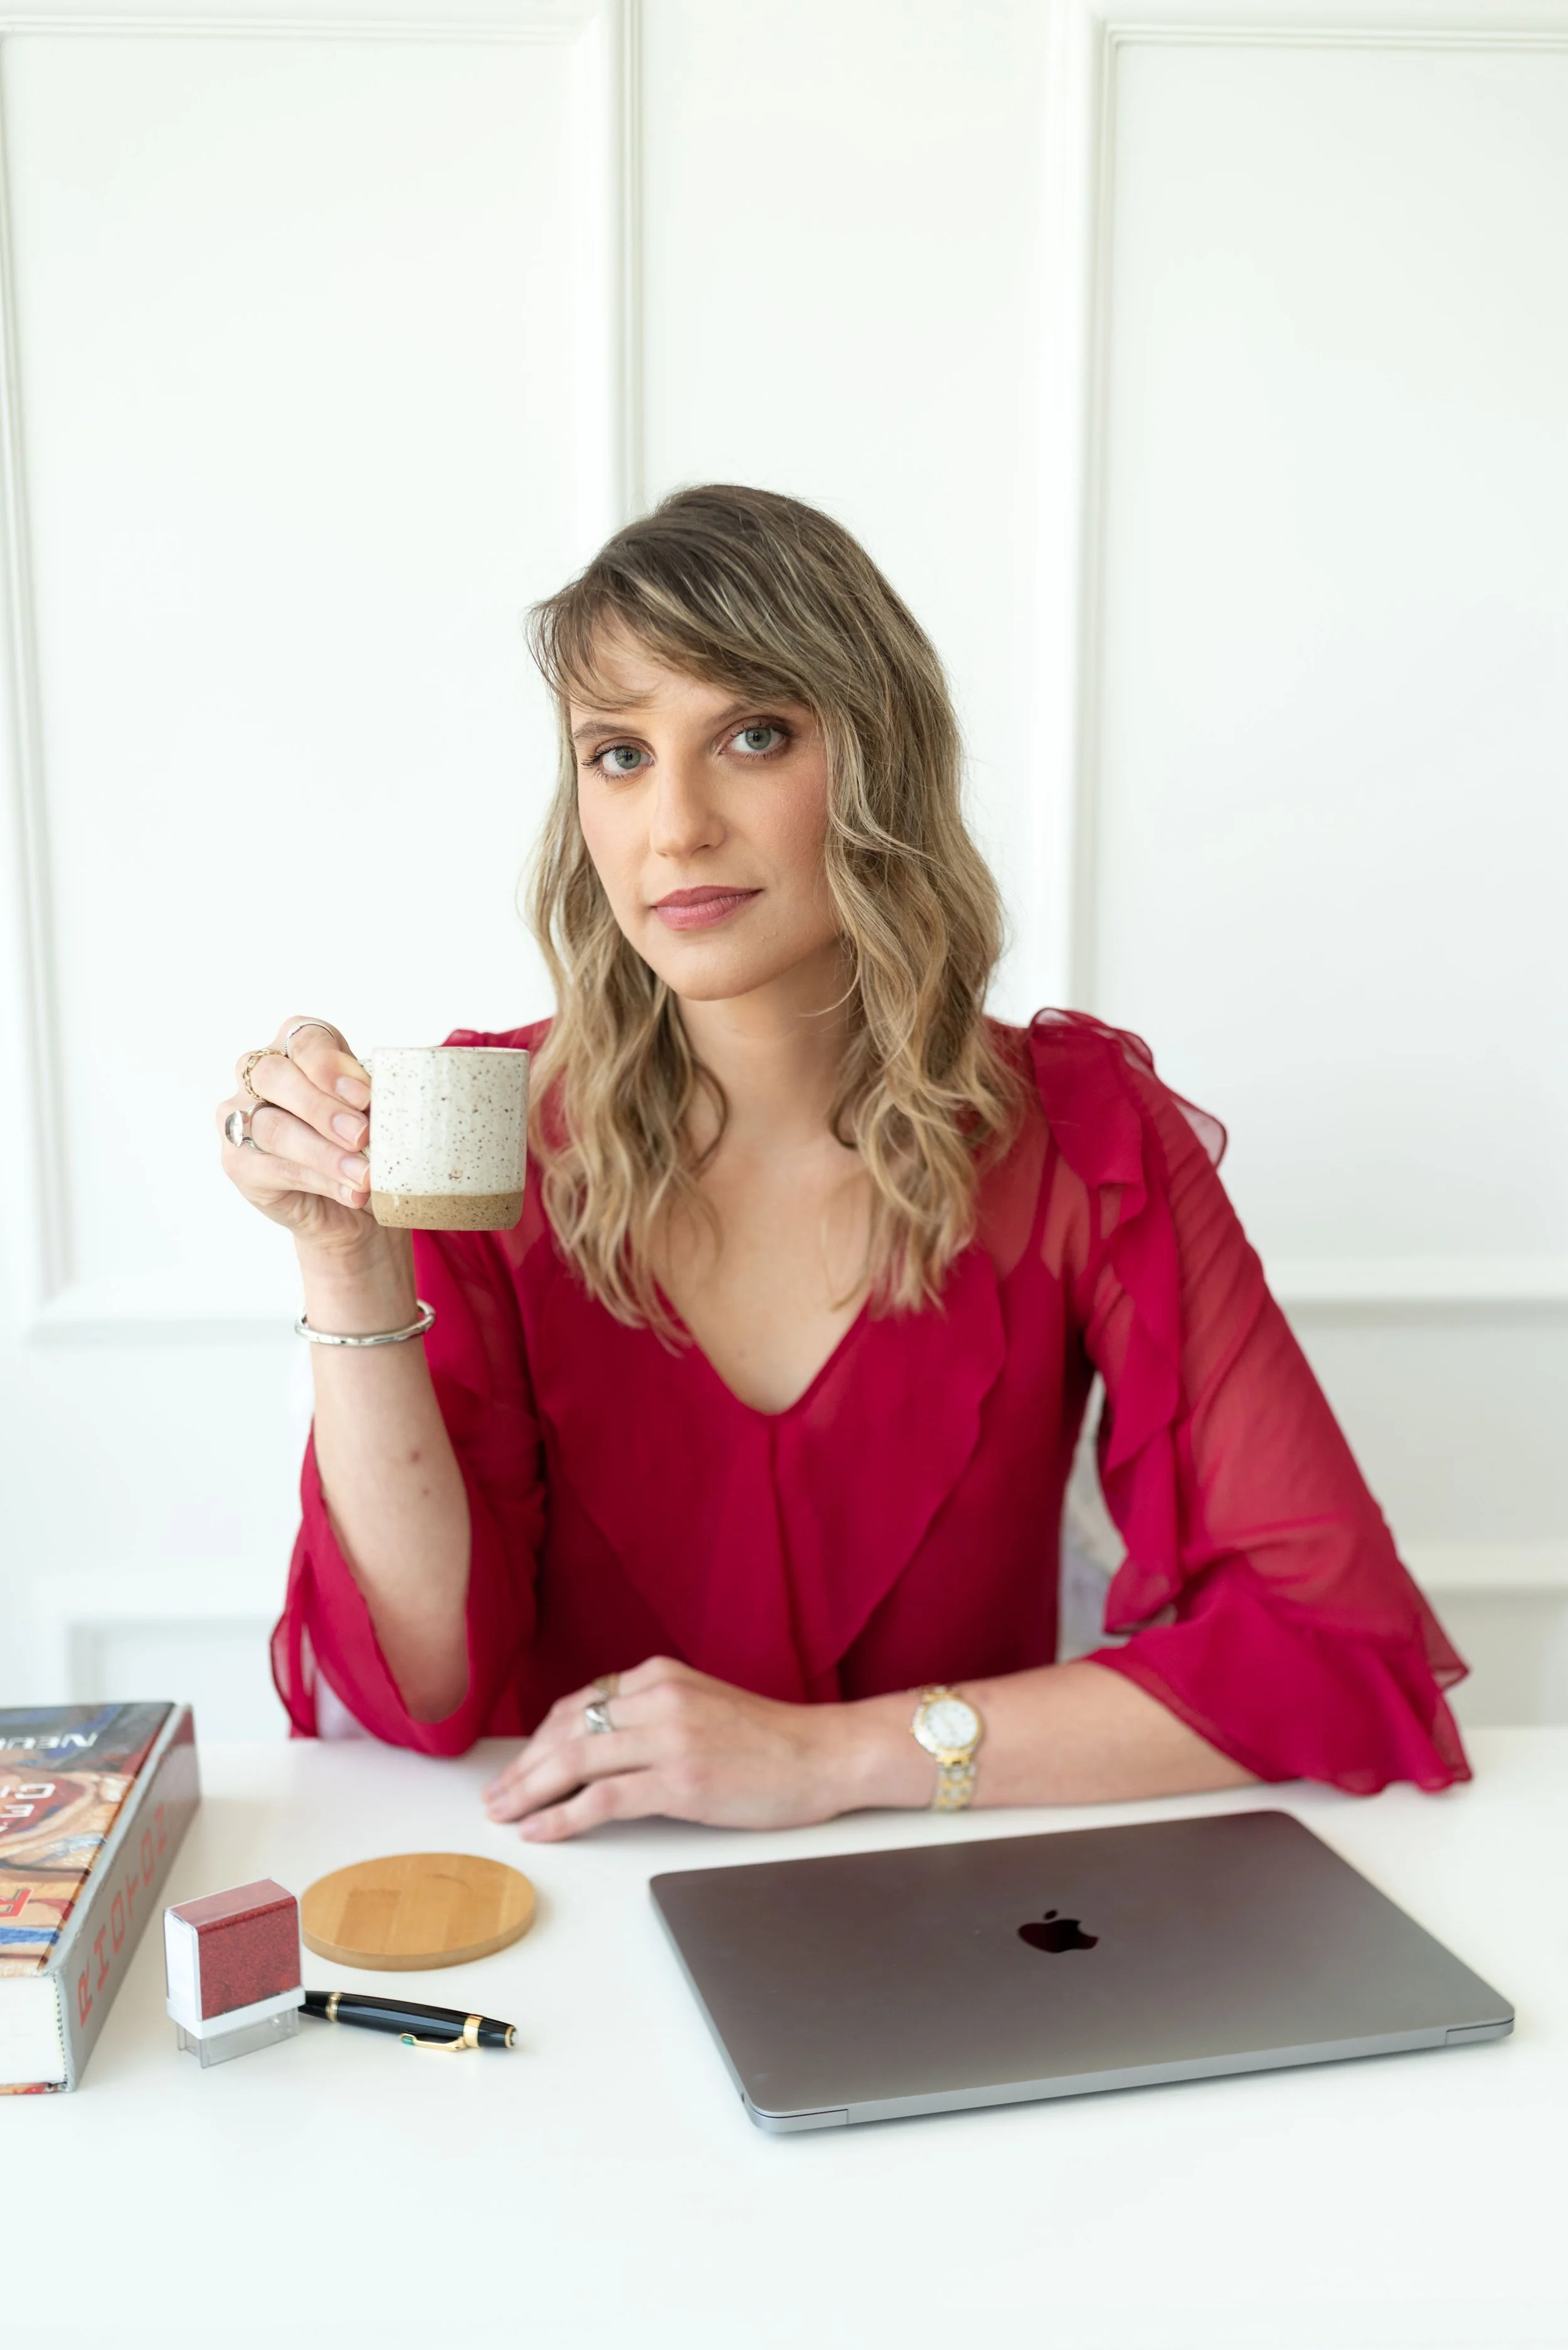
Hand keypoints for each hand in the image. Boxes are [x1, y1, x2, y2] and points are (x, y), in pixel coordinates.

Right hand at [217, 1015, 377, 1254]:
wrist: (351, 1198)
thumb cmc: (361, 1140)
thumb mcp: (373, 1112)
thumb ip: (371, 1103)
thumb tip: (383, 1108)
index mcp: (297, 1048)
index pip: (304, 1039)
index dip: (331, 1066)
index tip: (365, 1096)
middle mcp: (259, 1075)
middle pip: (274, 1076)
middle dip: (321, 1107)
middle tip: (362, 1134)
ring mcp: (240, 1117)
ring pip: (274, 1128)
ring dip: (324, 1153)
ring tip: (364, 1175)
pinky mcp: (238, 1162)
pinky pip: (275, 1169)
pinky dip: (319, 1181)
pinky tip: (350, 1192)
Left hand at [481, 1657, 870, 1842]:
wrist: (824, 1754)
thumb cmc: (769, 1739)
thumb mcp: (702, 1703)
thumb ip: (652, 1712)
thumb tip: (598, 1739)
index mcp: (660, 1675)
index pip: (580, 1703)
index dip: (540, 1738)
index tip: (519, 1764)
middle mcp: (659, 1698)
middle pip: (568, 1730)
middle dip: (523, 1766)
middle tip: (495, 1795)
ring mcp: (669, 1738)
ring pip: (576, 1760)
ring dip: (530, 1791)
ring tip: (503, 1813)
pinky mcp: (680, 1780)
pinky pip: (603, 1799)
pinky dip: (562, 1817)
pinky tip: (540, 1830)